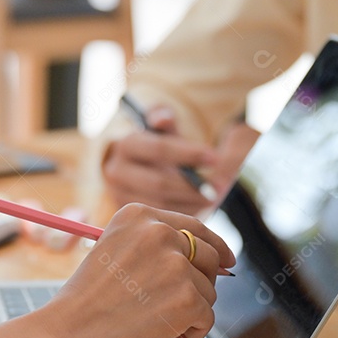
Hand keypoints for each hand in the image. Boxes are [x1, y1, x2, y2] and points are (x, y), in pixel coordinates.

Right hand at [38, 203, 234, 337]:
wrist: (64, 336)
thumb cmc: (84, 306)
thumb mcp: (115, 255)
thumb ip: (153, 251)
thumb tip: (211, 262)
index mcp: (138, 216)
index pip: (194, 226)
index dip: (215, 246)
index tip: (226, 260)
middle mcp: (159, 232)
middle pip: (209, 257)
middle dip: (200, 286)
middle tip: (180, 310)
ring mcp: (176, 264)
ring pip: (208, 292)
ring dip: (188, 316)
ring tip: (155, 331)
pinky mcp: (187, 298)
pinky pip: (206, 320)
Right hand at [102, 106, 257, 214]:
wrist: (137, 168)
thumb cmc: (157, 145)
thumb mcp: (162, 129)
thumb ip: (166, 119)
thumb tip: (162, 119)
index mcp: (126, 145)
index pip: (159, 149)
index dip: (189, 153)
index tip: (214, 157)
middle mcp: (116, 172)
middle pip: (159, 183)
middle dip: (193, 185)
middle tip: (221, 186)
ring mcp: (119, 196)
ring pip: (161, 204)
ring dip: (192, 201)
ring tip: (214, 196)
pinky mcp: (129, 215)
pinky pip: (159, 219)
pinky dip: (183, 213)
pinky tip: (199, 206)